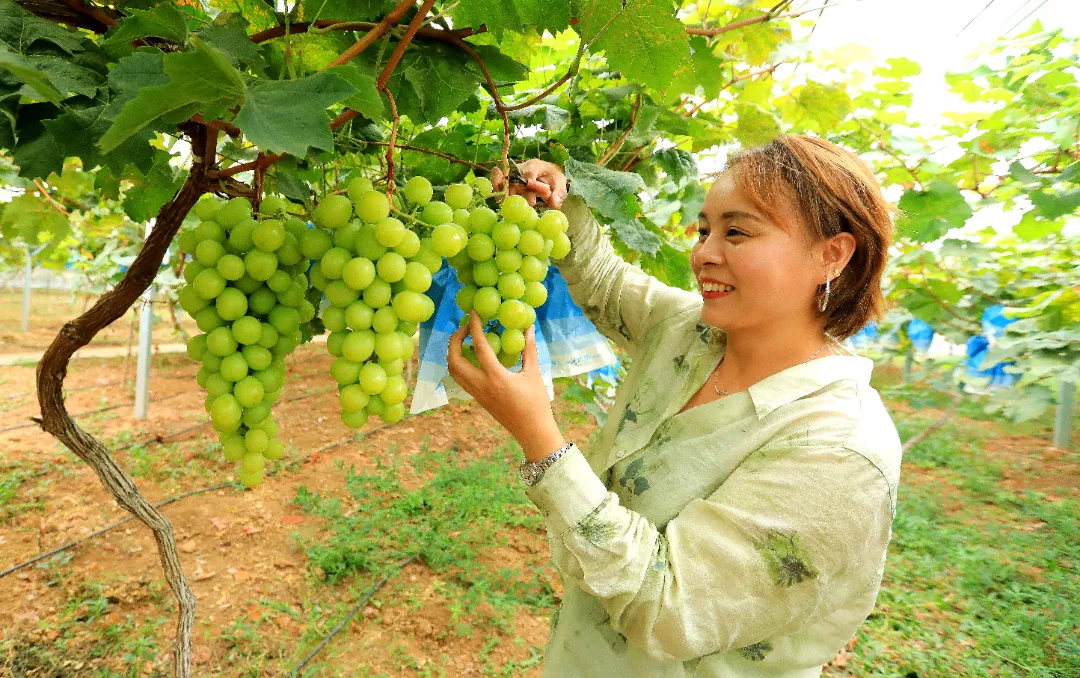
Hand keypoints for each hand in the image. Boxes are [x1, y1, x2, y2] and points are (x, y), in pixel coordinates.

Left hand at [447, 310, 564, 461]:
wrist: (532, 432)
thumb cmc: (537, 403)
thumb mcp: (534, 374)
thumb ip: (529, 349)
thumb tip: (529, 327)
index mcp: (496, 377)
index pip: (479, 347)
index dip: (474, 327)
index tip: (472, 313)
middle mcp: (481, 385)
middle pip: (454, 360)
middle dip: (455, 340)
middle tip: (465, 327)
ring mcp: (476, 394)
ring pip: (453, 370)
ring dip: (454, 352)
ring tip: (466, 340)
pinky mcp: (477, 398)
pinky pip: (461, 378)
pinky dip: (460, 364)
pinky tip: (474, 356)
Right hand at [490, 159, 568, 208]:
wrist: (547, 174)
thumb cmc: (553, 179)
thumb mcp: (560, 185)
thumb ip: (558, 193)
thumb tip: (553, 202)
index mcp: (535, 165)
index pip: (530, 173)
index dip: (529, 186)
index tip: (532, 201)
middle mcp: (521, 167)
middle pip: (514, 176)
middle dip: (514, 190)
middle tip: (516, 204)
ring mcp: (512, 173)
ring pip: (504, 179)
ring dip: (503, 190)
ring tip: (503, 202)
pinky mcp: (507, 179)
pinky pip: (499, 182)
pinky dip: (497, 189)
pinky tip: (498, 199)